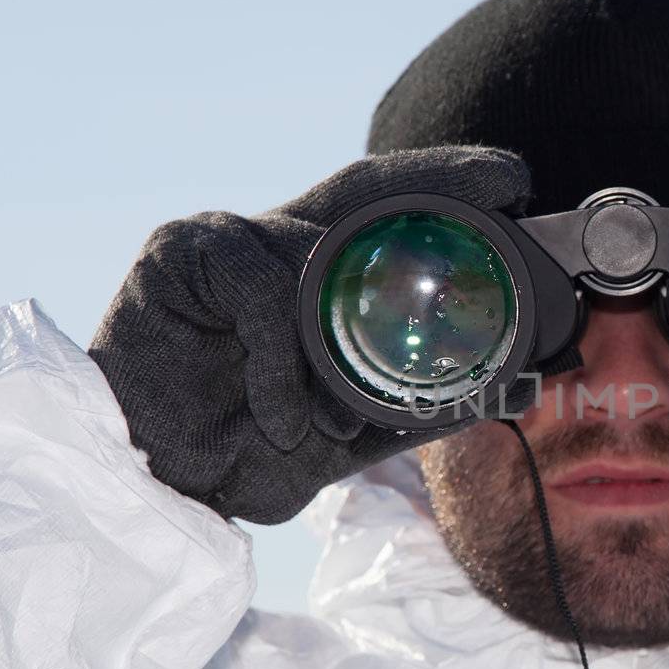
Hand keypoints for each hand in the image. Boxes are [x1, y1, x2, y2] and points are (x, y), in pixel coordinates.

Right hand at [89, 148, 530, 524]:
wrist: (151, 487)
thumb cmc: (243, 450)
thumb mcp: (348, 437)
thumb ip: (418, 410)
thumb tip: (517, 392)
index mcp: (316, 278)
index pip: (389, 214)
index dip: (448, 191)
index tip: (516, 183)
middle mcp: (277, 245)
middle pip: (364, 193)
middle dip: (440, 181)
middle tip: (508, 182)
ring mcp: (228, 240)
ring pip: (312, 253)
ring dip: (336, 339)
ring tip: (334, 419)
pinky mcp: (178, 251)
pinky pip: (259, 288)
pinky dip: (278, 358)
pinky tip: (280, 414)